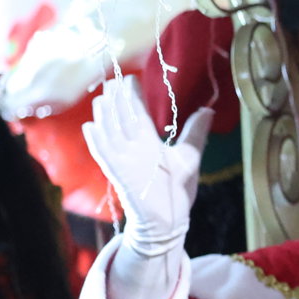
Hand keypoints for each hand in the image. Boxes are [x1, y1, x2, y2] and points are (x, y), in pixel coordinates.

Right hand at [80, 76, 212, 258]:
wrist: (171, 219)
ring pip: (110, 133)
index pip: (137, 114)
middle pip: (122, 120)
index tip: (131, 78)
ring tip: (101, 96)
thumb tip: (208, 110)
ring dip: (104, 116)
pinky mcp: (120, 175)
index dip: (134, 97)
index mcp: (149, 143)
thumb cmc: (177, 189)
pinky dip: (97, 142)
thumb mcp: (189, 156)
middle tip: (113, 78)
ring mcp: (125, 161)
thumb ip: (195, 133)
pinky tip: (90, 127)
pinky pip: (105, 156)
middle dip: (117, 100)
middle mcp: (134, 149)